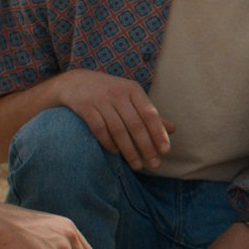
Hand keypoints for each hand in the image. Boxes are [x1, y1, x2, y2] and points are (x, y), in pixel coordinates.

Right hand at [56, 69, 176, 170]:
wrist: (75, 82)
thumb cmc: (109, 93)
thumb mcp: (130, 97)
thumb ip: (149, 113)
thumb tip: (173, 129)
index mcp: (133, 89)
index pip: (150, 114)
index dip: (159, 133)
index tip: (165, 151)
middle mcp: (118, 93)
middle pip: (135, 125)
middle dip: (146, 147)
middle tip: (154, 164)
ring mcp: (100, 99)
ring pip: (118, 130)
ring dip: (129, 150)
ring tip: (137, 165)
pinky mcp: (84, 106)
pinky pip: (99, 129)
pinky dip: (108, 143)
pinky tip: (115, 153)